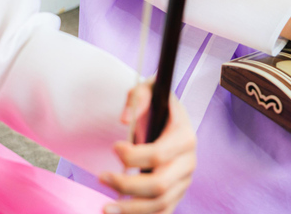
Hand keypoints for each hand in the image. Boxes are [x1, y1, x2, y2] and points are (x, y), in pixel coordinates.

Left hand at [100, 83, 195, 213]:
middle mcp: (189, 161)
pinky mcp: (177, 193)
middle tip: (102, 177)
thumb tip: (125, 119)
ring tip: (104, 207)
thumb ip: (138, 97)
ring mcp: (184, 180)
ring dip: (130, 209)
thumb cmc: (157, 106)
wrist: (171, 119)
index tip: (114, 147)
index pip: (159, 155)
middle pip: (160, 184)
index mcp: (185, 136)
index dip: (133, 156)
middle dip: (126, 185)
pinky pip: (163, 213)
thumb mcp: (149, 90)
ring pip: (161, 204)